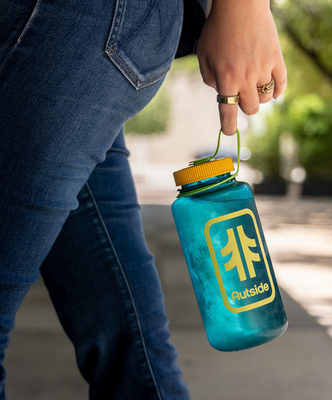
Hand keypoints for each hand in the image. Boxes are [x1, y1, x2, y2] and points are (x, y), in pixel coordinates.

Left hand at [197, 0, 286, 134]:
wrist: (240, 5)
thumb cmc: (217, 30)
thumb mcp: (203, 56)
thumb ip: (209, 79)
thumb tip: (220, 93)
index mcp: (226, 79)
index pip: (227, 112)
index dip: (228, 126)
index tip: (229, 132)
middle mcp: (245, 78)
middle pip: (250, 109)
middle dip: (244, 108)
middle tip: (241, 98)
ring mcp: (263, 69)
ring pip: (265, 99)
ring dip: (258, 98)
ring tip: (253, 87)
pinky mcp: (277, 59)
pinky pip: (281, 84)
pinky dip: (277, 91)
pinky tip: (273, 91)